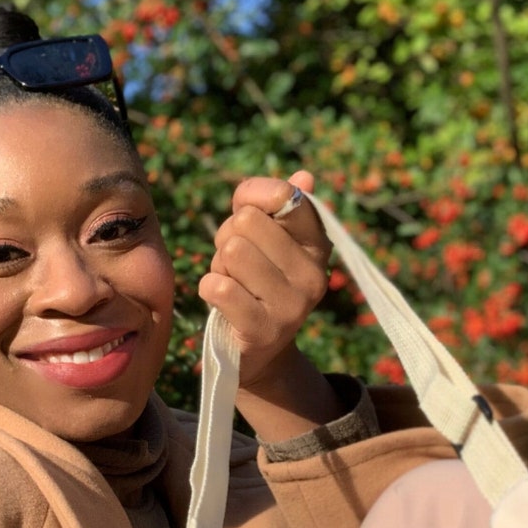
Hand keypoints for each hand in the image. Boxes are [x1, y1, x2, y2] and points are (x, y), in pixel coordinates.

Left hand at [199, 170, 343, 439]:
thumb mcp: (265, 238)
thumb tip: (304, 177)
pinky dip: (209, 288)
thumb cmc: (255, 280)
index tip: (247, 213)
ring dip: (219, 264)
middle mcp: (313, 275)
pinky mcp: (264, 331)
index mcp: (318, 245)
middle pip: (246, 222)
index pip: (284, 195)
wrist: (255, 350)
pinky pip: (219, 287)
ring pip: (232, 251)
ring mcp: (292, 306)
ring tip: (232, 281)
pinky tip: (222, 301)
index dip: (251, 198)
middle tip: (236, 261)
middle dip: (227, 237)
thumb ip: (273, 203)